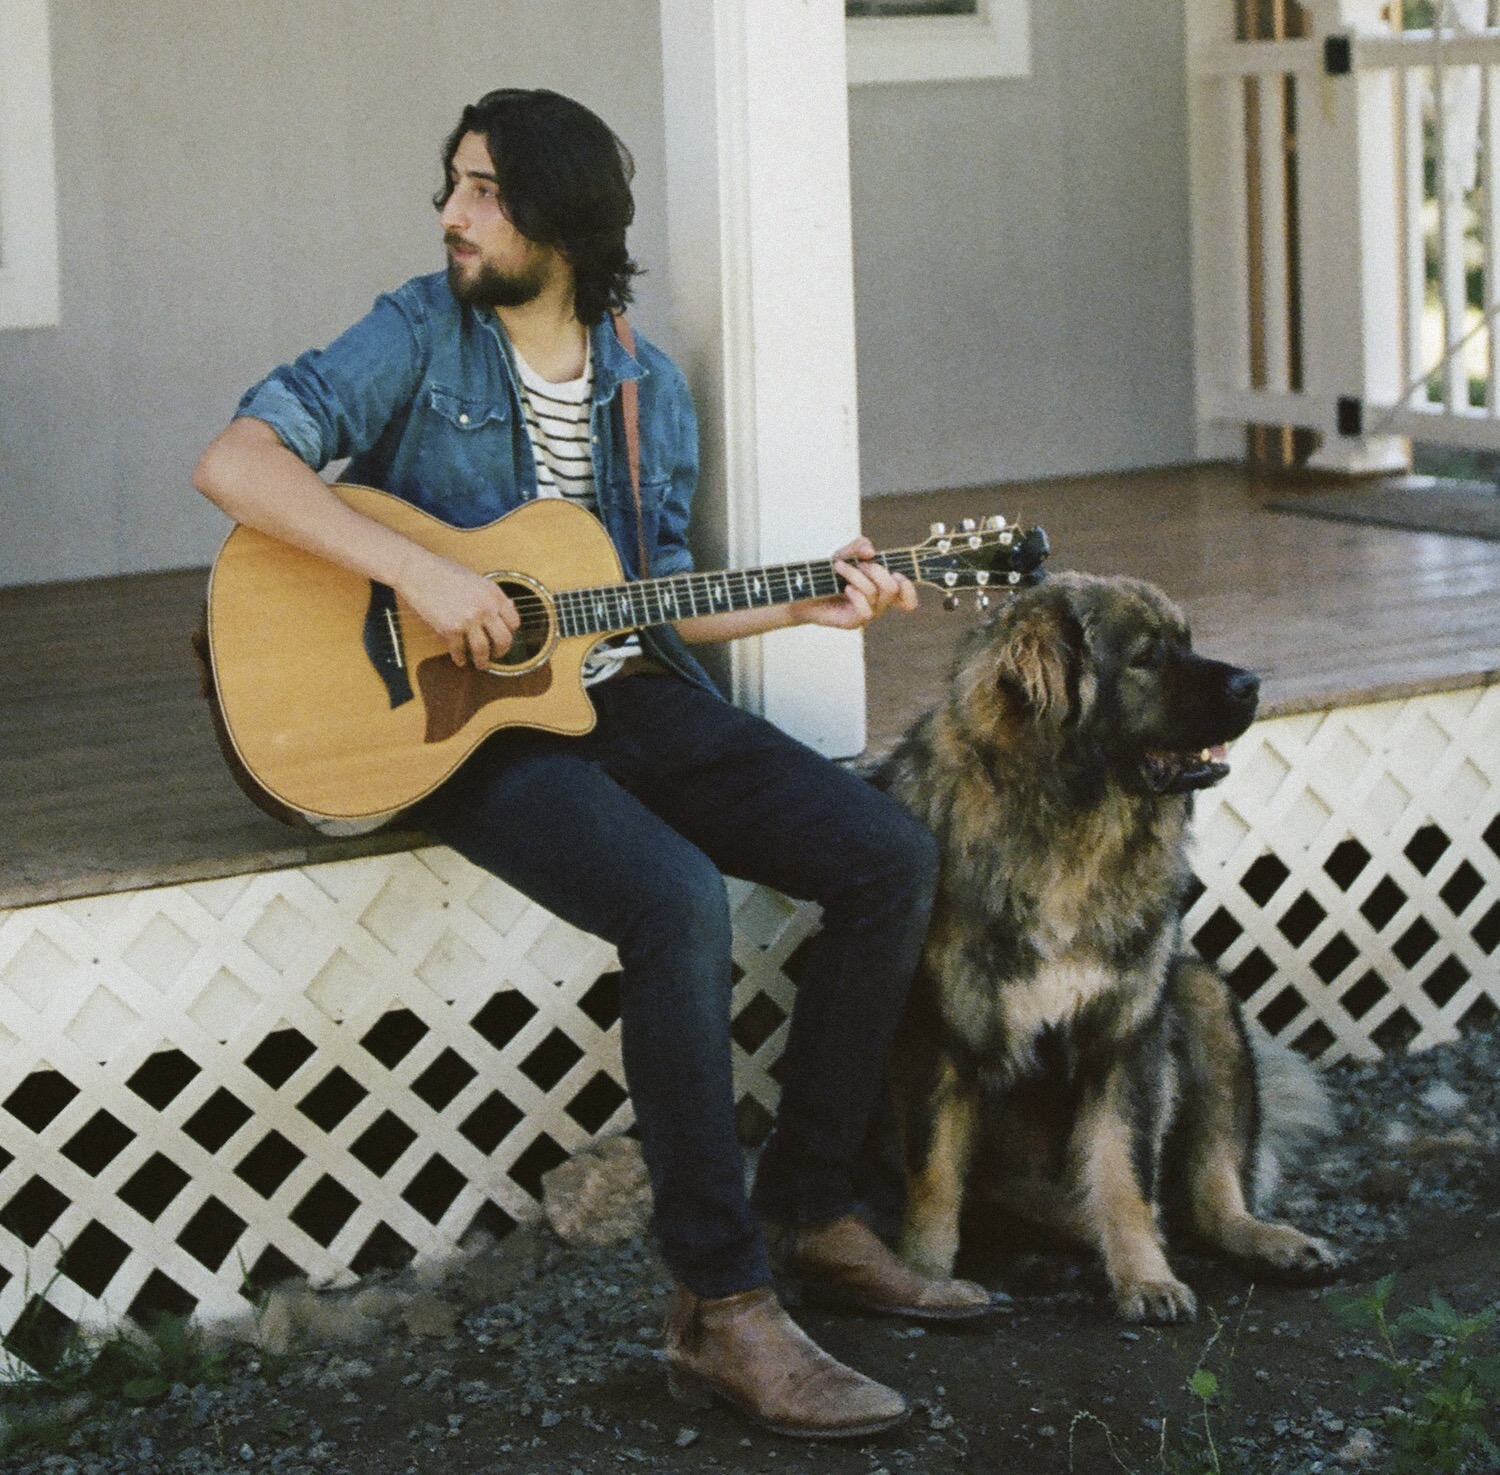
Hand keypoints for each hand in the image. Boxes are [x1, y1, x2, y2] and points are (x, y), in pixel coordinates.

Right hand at [399, 550, 519, 666]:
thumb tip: (510, 607)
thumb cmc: (443, 572)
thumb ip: (492, 595)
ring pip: (483, 650)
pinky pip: (459, 650)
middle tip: (496, 655)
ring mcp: (469, 618)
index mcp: (493, 593)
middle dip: (501, 652)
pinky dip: (459, 658)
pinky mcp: (451, 628)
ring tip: (480, 664)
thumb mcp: (476, 579)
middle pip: (504, 639)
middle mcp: (485, 607)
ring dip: (482, 661)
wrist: (418, 571)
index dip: (510, 633)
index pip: (514, 621)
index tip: (504, 638)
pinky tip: (459, 659)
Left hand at [793, 536, 917, 630]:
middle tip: (858, 564)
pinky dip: (855, 594)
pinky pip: (865, 610)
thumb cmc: (828, 574)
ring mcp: (866, 614)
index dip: (909, 588)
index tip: (897, 574)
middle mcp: (878, 605)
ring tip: (839, 567)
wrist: (804, 590)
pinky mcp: (853, 622)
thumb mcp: (844, 553)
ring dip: (855, 574)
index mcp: (882, 590)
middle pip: (893, 588)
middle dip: (875, 569)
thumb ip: (858, 546)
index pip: (908, 600)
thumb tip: (871, 551)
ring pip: (874, 592)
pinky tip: (844, 588)